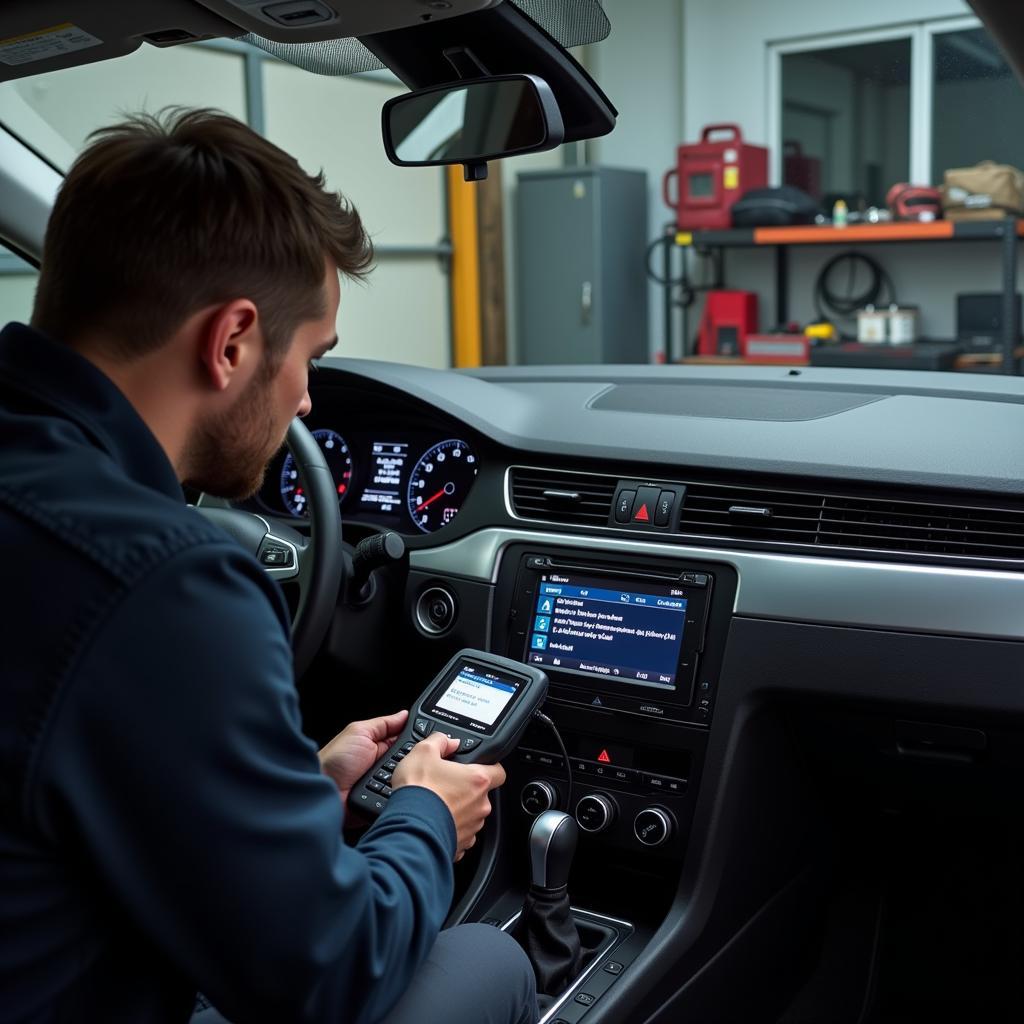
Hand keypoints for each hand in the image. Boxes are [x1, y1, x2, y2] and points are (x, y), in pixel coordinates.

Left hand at [319, 709, 407, 804]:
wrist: (324, 791)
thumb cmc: (334, 760)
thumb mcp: (359, 732)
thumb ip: (384, 724)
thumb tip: (404, 714)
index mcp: (378, 745)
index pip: (406, 739)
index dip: (416, 737)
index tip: (425, 737)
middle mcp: (383, 764)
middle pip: (409, 759)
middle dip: (412, 757)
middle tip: (411, 755)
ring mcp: (384, 783)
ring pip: (408, 777)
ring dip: (407, 774)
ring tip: (404, 772)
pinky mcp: (383, 801)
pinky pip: (400, 794)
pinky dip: (401, 790)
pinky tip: (399, 787)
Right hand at [392, 732, 505, 860]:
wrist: (408, 828)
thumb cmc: (418, 792)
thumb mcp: (423, 753)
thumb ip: (439, 741)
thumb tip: (446, 741)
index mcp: (477, 780)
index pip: (499, 771)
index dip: (489, 767)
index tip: (477, 766)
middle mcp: (480, 805)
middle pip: (482, 794)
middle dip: (466, 790)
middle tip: (446, 785)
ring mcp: (472, 827)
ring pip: (471, 815)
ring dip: (458, 810)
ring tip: (436, 805)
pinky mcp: (461, 844)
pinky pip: (460, 834)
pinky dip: (450, 829)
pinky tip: (434, 822)